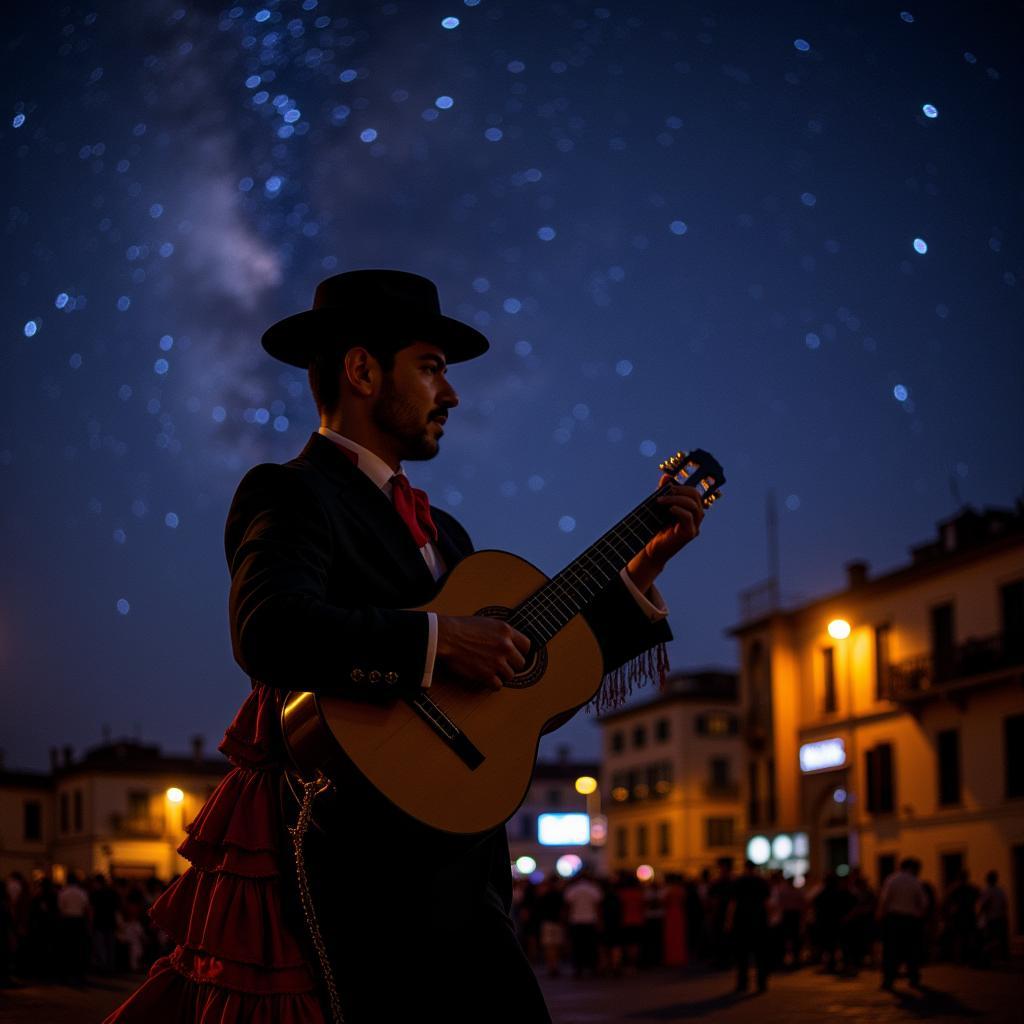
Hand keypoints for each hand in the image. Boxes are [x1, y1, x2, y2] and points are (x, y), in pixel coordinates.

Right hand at [435, 615, 530, 689]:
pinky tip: (486, 678)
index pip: (527, 645)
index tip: (515, 655)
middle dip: (511, 664)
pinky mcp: (487, 674)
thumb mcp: (487, 623)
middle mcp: (505, 646)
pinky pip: (498, 685)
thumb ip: (501, 633)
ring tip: (491, 670)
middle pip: (521, 663)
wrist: (446, 636)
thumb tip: (509, 643)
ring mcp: (497, 661)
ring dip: (501, 675)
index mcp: (506, 631)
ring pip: (510, 676)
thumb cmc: (461, 627)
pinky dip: (492, 684)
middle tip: (501, 664)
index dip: (521, 652)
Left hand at [626, 476, 704, 590]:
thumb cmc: (654, 528)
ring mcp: (694, 526)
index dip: (681, 486)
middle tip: (664, 491)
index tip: (666, 486)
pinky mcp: (689, 534)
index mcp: (690, 510)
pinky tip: (669, 509)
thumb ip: (664, 492)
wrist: (650, 549)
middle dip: (680, 490)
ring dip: (677, 499)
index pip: (693, 492)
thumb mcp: (659, 507)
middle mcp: (695, 517)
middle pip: (696, 496)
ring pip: (694, 506)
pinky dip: (679, 510)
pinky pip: (689, 517)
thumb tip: (666, 476)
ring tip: (661, 501)